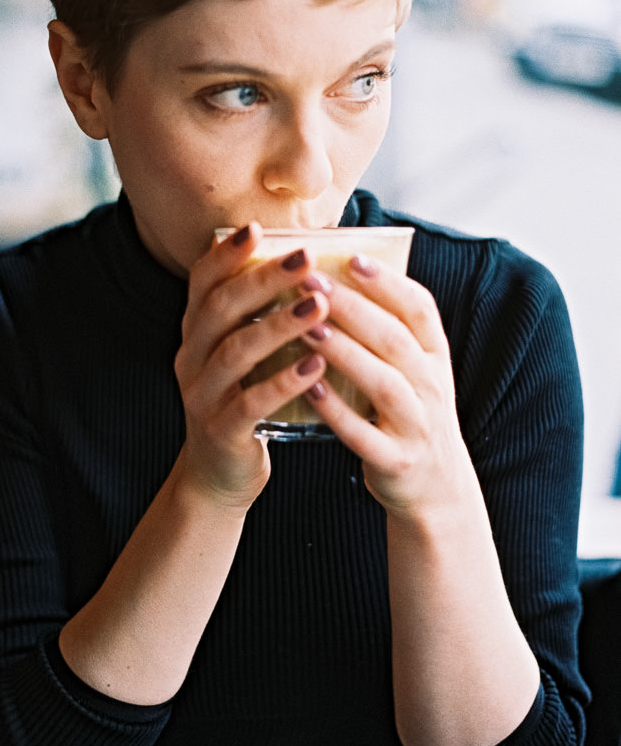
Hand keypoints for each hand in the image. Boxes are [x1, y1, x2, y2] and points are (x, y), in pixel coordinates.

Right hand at [174, 224, 329, 508]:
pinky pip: (249, 403)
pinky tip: (316, 365)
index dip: (226, 254)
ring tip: (319, 305)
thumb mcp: (245, 355)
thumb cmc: (246, 401)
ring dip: (279, 326)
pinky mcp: (220, 431)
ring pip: (235, 352)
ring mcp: (201, 395)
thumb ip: (259, 315)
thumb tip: (308, 265)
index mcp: (196, 333)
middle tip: (306, 258)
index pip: (202, 283)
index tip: (257, 228)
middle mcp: (191, 358)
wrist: (221, 475)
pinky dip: (283, 381)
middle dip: (263, 280)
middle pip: (220, 309)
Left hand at [302, 254, 482, 519]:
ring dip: (346, 353)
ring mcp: (417, 426)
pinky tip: (309, 388)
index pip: (420, 310)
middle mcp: (432, 388)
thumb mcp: (413, 370)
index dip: (388, 282)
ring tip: (308, 327)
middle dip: (354, 307)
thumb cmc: (409, 414)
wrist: (436, 488)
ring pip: (384, 383)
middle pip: (396, 339)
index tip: (352, 257)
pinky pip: (363, 434)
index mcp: (434, 358)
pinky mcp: (395, 461)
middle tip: (311, 281)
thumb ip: (386, 329)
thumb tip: (338, 274)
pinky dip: (337, 411)